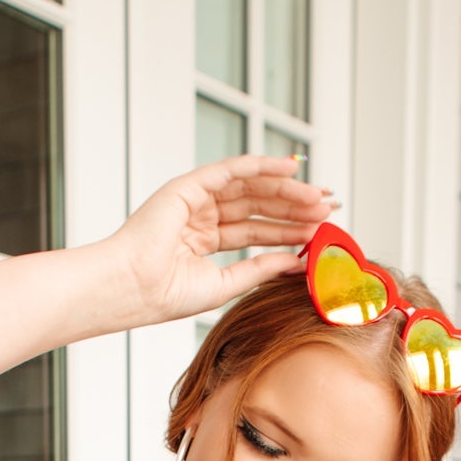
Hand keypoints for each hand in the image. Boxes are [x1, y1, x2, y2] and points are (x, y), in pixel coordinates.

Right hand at [108, 155, 334, 327]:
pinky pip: (232, 170)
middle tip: (328, 208)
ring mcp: (195, 199)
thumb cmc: (165, 294)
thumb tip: (296, 261)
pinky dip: (261, 166)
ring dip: (285, 189)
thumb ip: (259, 269)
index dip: (288, 229)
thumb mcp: (225, 284)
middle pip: (257, 206)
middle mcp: (201, 216)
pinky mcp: (189, 186)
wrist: (132, 288)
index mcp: (205, 242)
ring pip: (250, 187)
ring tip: (317, 196)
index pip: (256, 230)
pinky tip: (289, 168)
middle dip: (293, 206)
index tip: (319, 230)